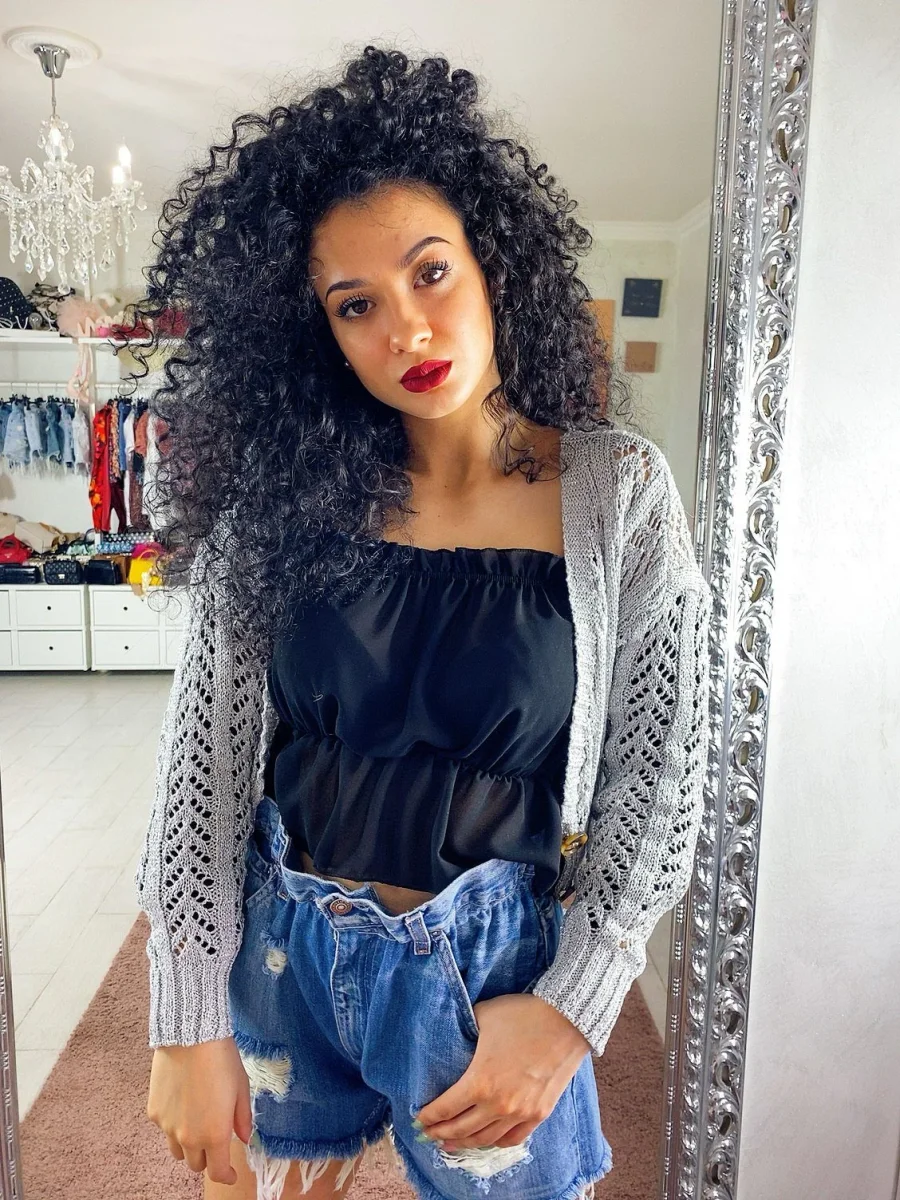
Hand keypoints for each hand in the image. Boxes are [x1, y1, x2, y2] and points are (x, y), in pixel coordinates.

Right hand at [146, 1037, 252, 1184]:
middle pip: (196, 1164)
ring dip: (189, 1144)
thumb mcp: (241, 1088)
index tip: (232, 1173)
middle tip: (215, 1140)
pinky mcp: (154, 1112)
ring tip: (198, 1121)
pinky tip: (183, 1102)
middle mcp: (188, 1137)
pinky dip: (174, 1124)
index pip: (218, 1172)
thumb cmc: (221, 1060)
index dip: (227, 1176)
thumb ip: (243, 1118)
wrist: (191, 1036)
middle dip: (208, 1158)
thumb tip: (245, 1137)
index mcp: (214, 1134)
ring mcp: (168, 1127)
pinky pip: (165, 1128)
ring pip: (178, 1150)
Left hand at [415, 993, 591, 1151]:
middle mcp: (498, 1104)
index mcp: (479, 1081)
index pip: (445, 1109)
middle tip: (430, 1133)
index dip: (429, 1116)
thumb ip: (466, 1029)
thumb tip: (455, 1032)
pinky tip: (486, 1140)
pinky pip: (512, 1139)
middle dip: (441, 1133)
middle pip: (461, 1129)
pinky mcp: (539, 1114)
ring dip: (465, 1143)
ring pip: (485, 1139)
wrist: (566, 1020)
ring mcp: (520, 1112)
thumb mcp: (484, 1015)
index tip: (419, 1117)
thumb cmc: (523, 1015)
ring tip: (452, 1143)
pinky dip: (495, 1142)